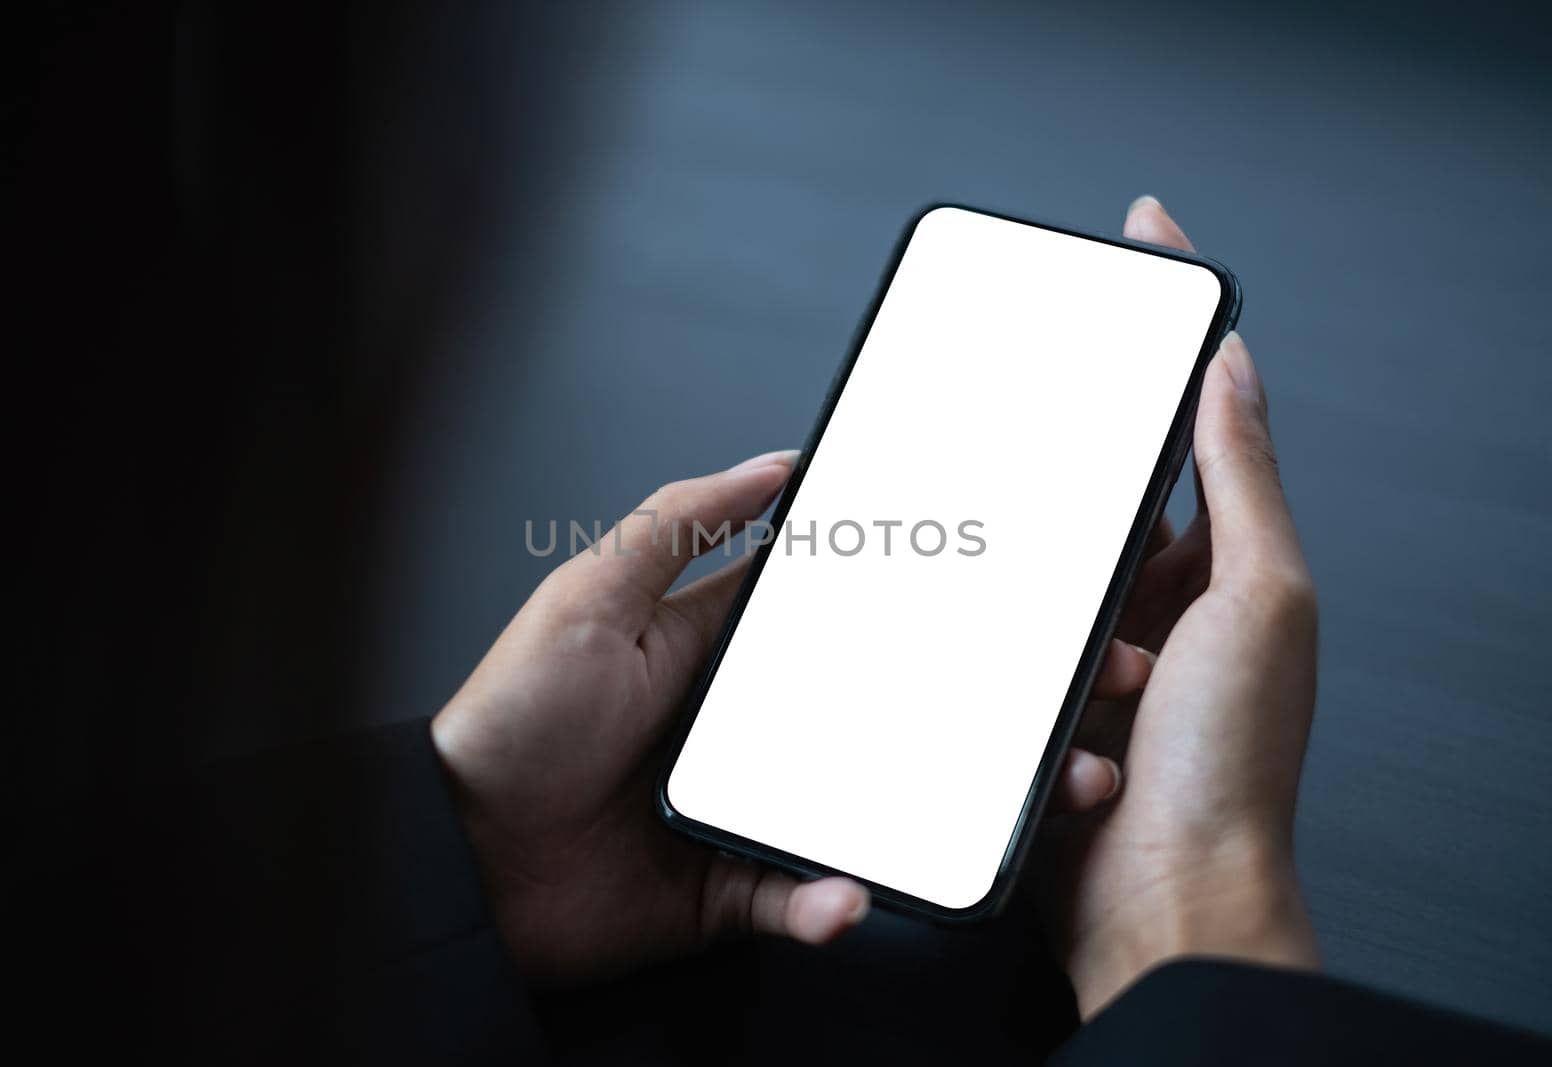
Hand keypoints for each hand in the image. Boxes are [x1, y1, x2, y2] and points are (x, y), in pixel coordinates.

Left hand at [433, 450, 1150, 982]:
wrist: (457, 858)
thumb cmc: (511, 718)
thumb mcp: (590, 596)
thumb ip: (679, 525)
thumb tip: (774, 462)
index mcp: (725, 651)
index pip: (846, 619)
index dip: (927, 610)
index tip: (1010, 606)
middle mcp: (751, 727)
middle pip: (886, 717)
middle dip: (981, 719)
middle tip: (1070, 716)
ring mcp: (748, 806)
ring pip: (871, 809)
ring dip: (947, 813)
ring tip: (1028, 806)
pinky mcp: (731, 887)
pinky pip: (802, 897)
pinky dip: (830, 902)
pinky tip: (846, 896)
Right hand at [1049, 197, 1320, 1017]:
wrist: (1160, 908)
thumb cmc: (1226, 771)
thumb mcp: (1256, 599)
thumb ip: (1239, 479)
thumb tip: (1236, 364)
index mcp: (1224, 564)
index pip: (1200, 412)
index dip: (1175, 321)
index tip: (1146, 239)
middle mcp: (1162, 601)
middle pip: (1100, 489)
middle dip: (1068, 481)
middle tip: (1041, 475)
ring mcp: (1093, 653)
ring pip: (1034, 571)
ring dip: (1046, 611)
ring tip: (1098, 680)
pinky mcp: (1032, 702)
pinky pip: (997, 647)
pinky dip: (1006, 664)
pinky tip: (1055, 719)